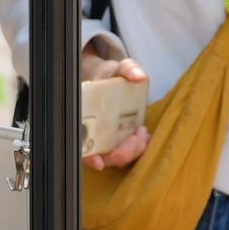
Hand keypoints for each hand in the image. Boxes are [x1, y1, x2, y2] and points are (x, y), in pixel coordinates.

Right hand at [79, 45, 150, 170]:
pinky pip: (129, 152)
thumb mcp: (118, 68)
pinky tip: (144, 135)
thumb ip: (128, 69)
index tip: (98, 161)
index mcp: (87, 119)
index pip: (84, 147)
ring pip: (119, 158)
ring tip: (142, 131)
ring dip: (134, 150)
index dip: (90, 157)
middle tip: (138, 131)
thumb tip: (139, 77)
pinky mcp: (121, 140)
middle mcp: (96, 134)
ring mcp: (109, 139)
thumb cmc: (109, 76)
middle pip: (107, 157)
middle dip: (125, 151)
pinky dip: (138, 147)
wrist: (111, 78)